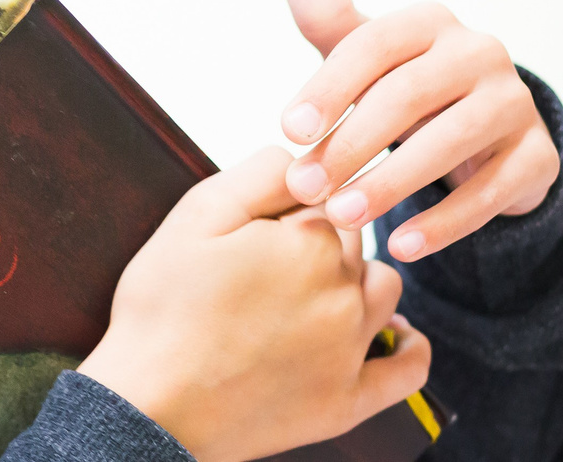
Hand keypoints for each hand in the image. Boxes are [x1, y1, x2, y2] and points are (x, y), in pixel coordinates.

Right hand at [78, 148, 429, 461]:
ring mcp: (352, 350)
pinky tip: (396, 336)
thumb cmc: (164, 307)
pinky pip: (407, 371)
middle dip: (320, 241)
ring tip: (313, 289)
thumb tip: (303, 158)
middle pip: (354, 241)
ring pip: (384, 290)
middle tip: (265, 261)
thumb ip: (259, 173)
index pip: (325, 197)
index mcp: (312, 242)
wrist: (153, 405)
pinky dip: (409, 347)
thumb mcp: (196, 215)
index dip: (288, 206)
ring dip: (358, 281)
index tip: (256, 225)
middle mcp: (346, 292)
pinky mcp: (348, 402)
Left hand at [275, 0, 559, 260]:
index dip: (328, 88)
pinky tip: (402, 247)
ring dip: (390, 185)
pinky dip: (443, 223)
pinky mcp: (538, 154)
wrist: (480, 134)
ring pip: (449, 144)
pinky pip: (490, 192)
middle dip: (349, 145)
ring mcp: (514, 102)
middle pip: (406, 97)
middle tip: (305, 187)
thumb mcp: (359, 49)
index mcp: (427, 21)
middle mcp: (478, 52)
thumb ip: (323, 6)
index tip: (288, 132)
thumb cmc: (397, 85)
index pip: (371, 47)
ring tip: (344, 218)